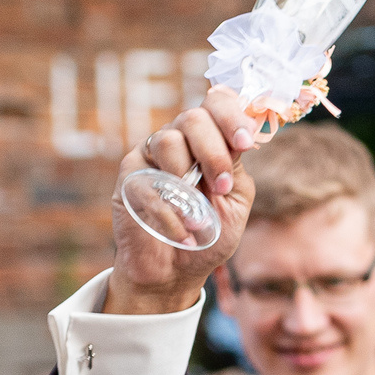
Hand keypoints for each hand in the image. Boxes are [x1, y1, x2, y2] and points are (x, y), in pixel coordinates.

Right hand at [108, 86, 258, 313]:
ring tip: (200, 217)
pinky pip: (149, 179)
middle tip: (222, 187)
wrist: (175, 272)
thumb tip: (240, 141)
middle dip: (214, 153)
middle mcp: (179, 140)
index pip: (217, 102)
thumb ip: (237, 168)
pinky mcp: (130, 177)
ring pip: (168, 141)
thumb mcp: (235, 201)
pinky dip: (171, 211)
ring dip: (189, 181)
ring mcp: (151, 156)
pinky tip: (183, 234)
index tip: (244, 142)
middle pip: (193, 118)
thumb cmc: (208, 234)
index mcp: (209, 139)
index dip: (231, 115)